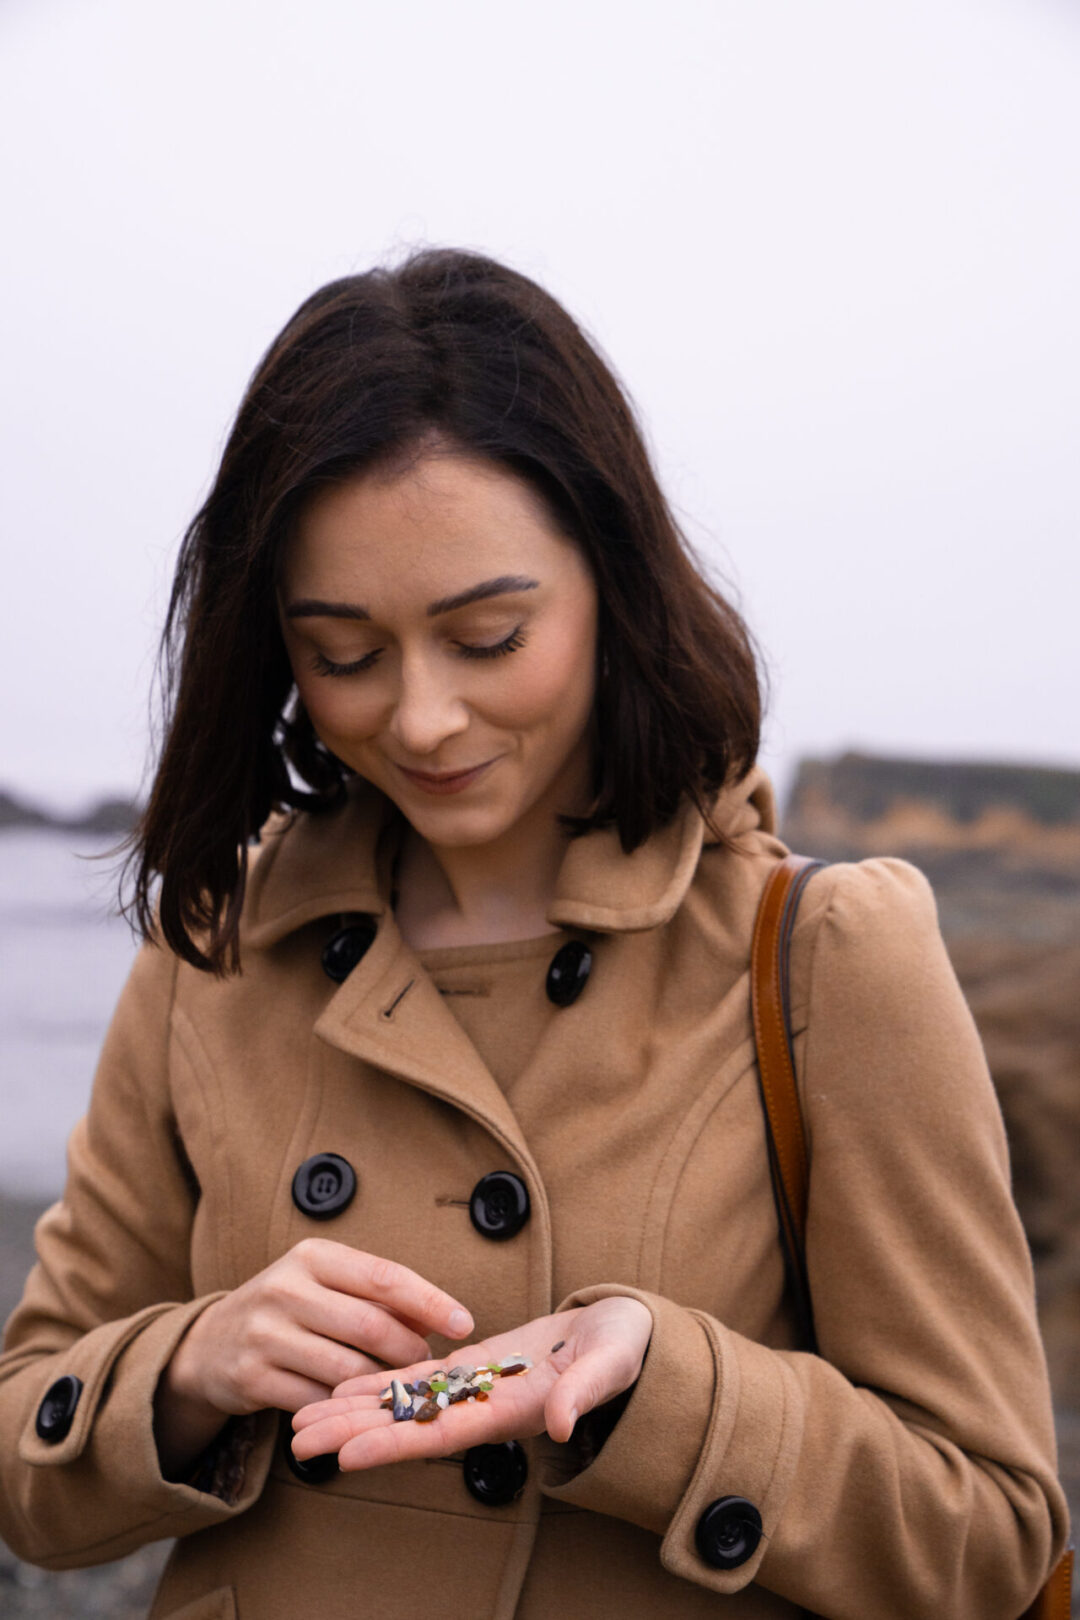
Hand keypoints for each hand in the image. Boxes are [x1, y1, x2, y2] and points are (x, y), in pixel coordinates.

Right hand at [165, 1237, 474, 1420]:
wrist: (213, 1342)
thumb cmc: (290, 1308)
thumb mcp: (325, 1284)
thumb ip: (374, 1296)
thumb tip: (438, 1316)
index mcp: (313, 1257)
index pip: (384, 1276)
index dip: (429, 1301)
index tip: (464, 1322)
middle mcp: (286, 1289)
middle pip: (369, 1326)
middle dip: (410, 1351)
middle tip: (431, 1366)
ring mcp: (265, 1334)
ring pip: (346, 1370)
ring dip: (382, 1385)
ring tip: (399, 1388)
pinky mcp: (252, 1377)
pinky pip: (318, 1400)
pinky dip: (345, 1407)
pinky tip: (358, 1406)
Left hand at [290, 1296, 652, 1470]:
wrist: (625, 1332)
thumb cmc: (624, 1348)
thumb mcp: (611, 1365)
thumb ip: (585, 1393)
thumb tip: (561, 1424)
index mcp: (510, 1412)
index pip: (441, 1435)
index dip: (392, 1446)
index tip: (344, 1457)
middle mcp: (483, 1407)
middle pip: (407, 1425)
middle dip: (351, 1432)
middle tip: (295, 1439)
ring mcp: (475, 1387)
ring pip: (404, 1402)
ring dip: (353, 1410)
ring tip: (302, 1416)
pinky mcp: (475, 1364)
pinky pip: (420, 1377)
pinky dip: (381, 1381)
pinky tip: (344, 1383)